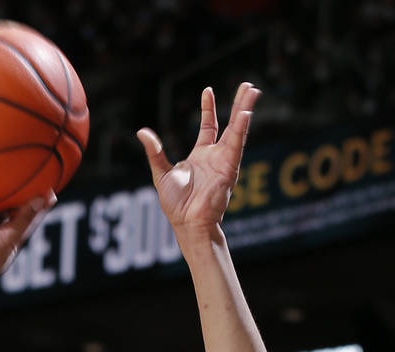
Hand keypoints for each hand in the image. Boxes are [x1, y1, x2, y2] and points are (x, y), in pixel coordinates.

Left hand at [138, 83, 258, 239]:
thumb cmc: (176, 205)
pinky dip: (242, 127)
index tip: (208, 90)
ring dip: (245, 109)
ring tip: (253, 90)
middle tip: (247, 85)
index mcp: (201, 155)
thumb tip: (141, 132)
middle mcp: (215, 156)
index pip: (208, 126)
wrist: (187, 223)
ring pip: (238, 130)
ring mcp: (224, 161)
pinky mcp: (230, 168)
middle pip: (230, 124)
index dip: (208, 108)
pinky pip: (237, 144)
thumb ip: (154, 152)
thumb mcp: (161, 173)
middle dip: (238, 104)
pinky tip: (246, 111)